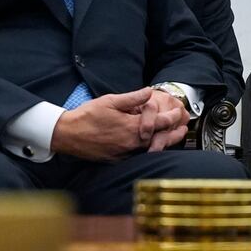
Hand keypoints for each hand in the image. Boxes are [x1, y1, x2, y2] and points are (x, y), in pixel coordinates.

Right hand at [49, 89, 183, 160]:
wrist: (67, 134)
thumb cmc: (87, 116)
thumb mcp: (110, 101)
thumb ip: (132, 98)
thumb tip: (149, 92)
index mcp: (131, 128)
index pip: (159, 124)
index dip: (172, 118)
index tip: (180, 113)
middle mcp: (130, 143)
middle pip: (159, 140)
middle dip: (173, 134)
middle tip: (183, 129)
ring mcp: (124, 153)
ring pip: (149, 149)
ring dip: (161, 142)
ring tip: (171, 137)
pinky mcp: (117, 159)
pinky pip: (136, 155)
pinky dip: (146, 150)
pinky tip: (149, 146)